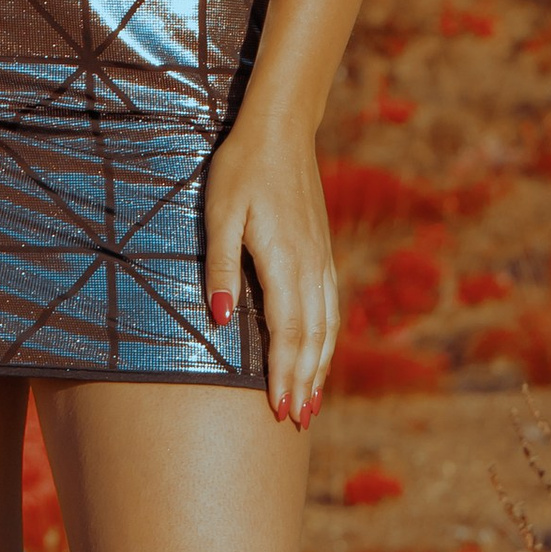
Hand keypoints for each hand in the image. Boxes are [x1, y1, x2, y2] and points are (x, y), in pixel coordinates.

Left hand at [203, 110, 338, 426]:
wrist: (281, 129)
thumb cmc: (241, 167)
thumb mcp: (220, 211)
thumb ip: (220, 265)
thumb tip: (220, 320)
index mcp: (284, 259)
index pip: (288, 331)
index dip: (285, 373)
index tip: (279, 410)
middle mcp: (310, 265)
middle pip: (312, 336)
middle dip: (304, 381)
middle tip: (295, 422)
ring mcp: (321, 258)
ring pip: (326, 324)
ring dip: (319, 366)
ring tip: (311, 403)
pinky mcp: (322, 250)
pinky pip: (330, 306)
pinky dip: (328, 339)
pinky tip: (321, 353)